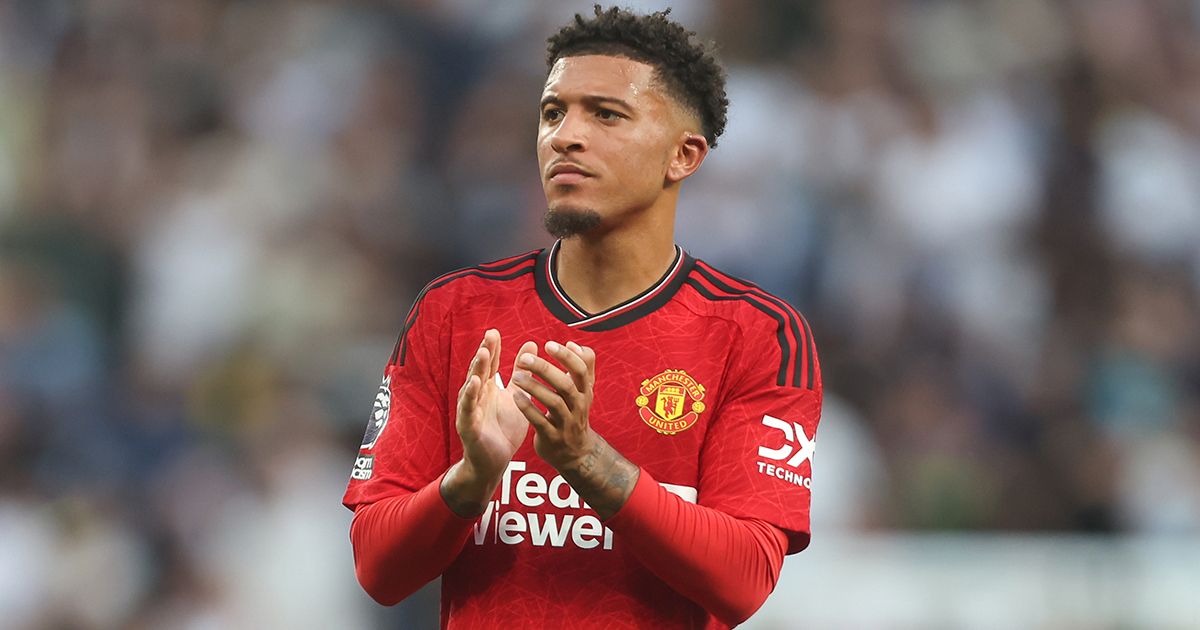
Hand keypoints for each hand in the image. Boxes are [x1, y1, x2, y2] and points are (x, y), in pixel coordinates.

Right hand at [442, 329, 535, 516]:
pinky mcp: (468, 426)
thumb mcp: (516, 397)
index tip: (495, 332)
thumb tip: (531, 345)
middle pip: (479, 370)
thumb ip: (521, 374)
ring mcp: (470, 410)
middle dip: (484, 353)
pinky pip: (468, 409)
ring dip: (476, 370)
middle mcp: (476, 396)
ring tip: (483, 354)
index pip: (489, 365)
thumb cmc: (503, 429)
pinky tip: (475, 384)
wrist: (494, 462)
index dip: (492, 349)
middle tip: (490, 335)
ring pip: (471, 387)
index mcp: (488, 389)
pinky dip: (470, 396)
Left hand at [511, 341, 638, 518]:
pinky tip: (515, 397)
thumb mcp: (584, 391)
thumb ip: (583, 367)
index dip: (566, 356)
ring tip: (516, 377)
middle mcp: (578, 406)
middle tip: (524, 358)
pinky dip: (528, 409)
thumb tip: (574, 343)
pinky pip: (540, 422)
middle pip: (565, 384)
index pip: (581, 369)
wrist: (576, 453)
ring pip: (553, 403)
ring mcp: (566, 423)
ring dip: (534, 387)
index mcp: (584, 391)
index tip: (548, 344)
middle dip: (545, 369)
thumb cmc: (575, 414)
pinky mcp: (552, 438)